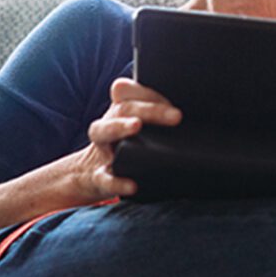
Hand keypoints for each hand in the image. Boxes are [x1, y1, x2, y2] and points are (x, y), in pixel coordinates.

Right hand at [69, 77, 181, 198]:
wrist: (91, 177)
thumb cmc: (124, 148)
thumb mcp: (137, 130)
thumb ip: (154, 115)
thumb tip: (183, 109)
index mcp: (119, 111)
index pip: (130, 91)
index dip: (149, 92)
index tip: (175, 102)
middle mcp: (107, 124)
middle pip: (123, 108)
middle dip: (149, 109)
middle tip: (176, 115)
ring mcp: (101, 148)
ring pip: (101, 131)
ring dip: (119, 126)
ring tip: (136, 126)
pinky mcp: (98, 175)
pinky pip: (104, 177)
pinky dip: (117, 181)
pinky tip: (132, 185)